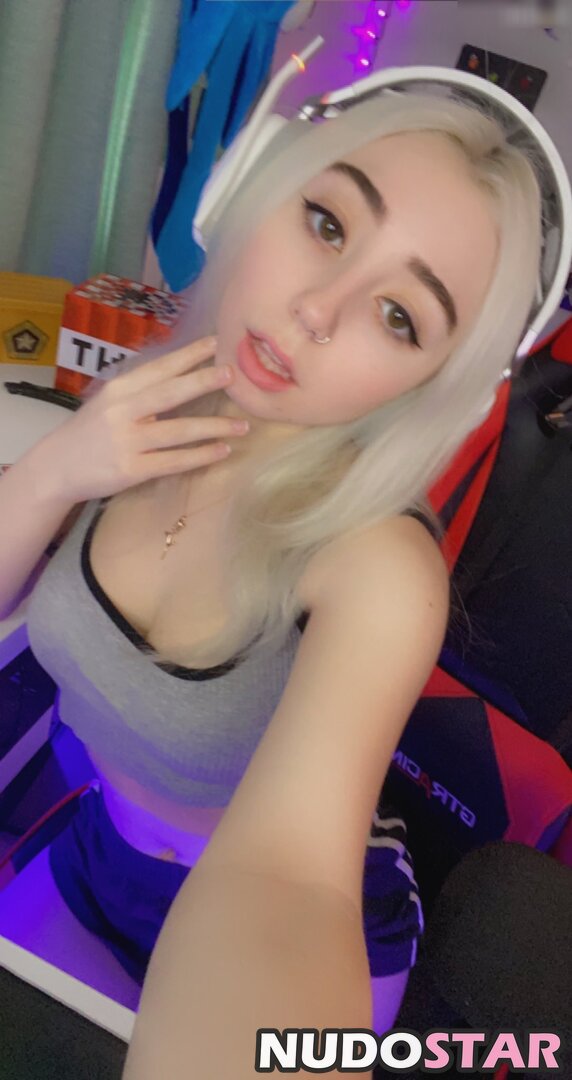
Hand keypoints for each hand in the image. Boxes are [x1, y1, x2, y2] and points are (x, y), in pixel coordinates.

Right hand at [35, 336, 247, 502]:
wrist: (56, 467)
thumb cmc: (90, 432)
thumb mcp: (108, 402)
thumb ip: (140, 389)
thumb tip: (183, 372)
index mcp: (118, 389)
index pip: (158, 368)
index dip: (188, 355)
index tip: (216, 342)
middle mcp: (122, 412)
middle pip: (169, 393)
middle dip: (202, 381)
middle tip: (232, 373)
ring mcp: (127, 442)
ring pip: (178, 431)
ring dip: (214, 427)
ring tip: (242, 425)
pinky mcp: (131, 470)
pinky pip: (174, 461)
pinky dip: (200, 456)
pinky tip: (222, 450)